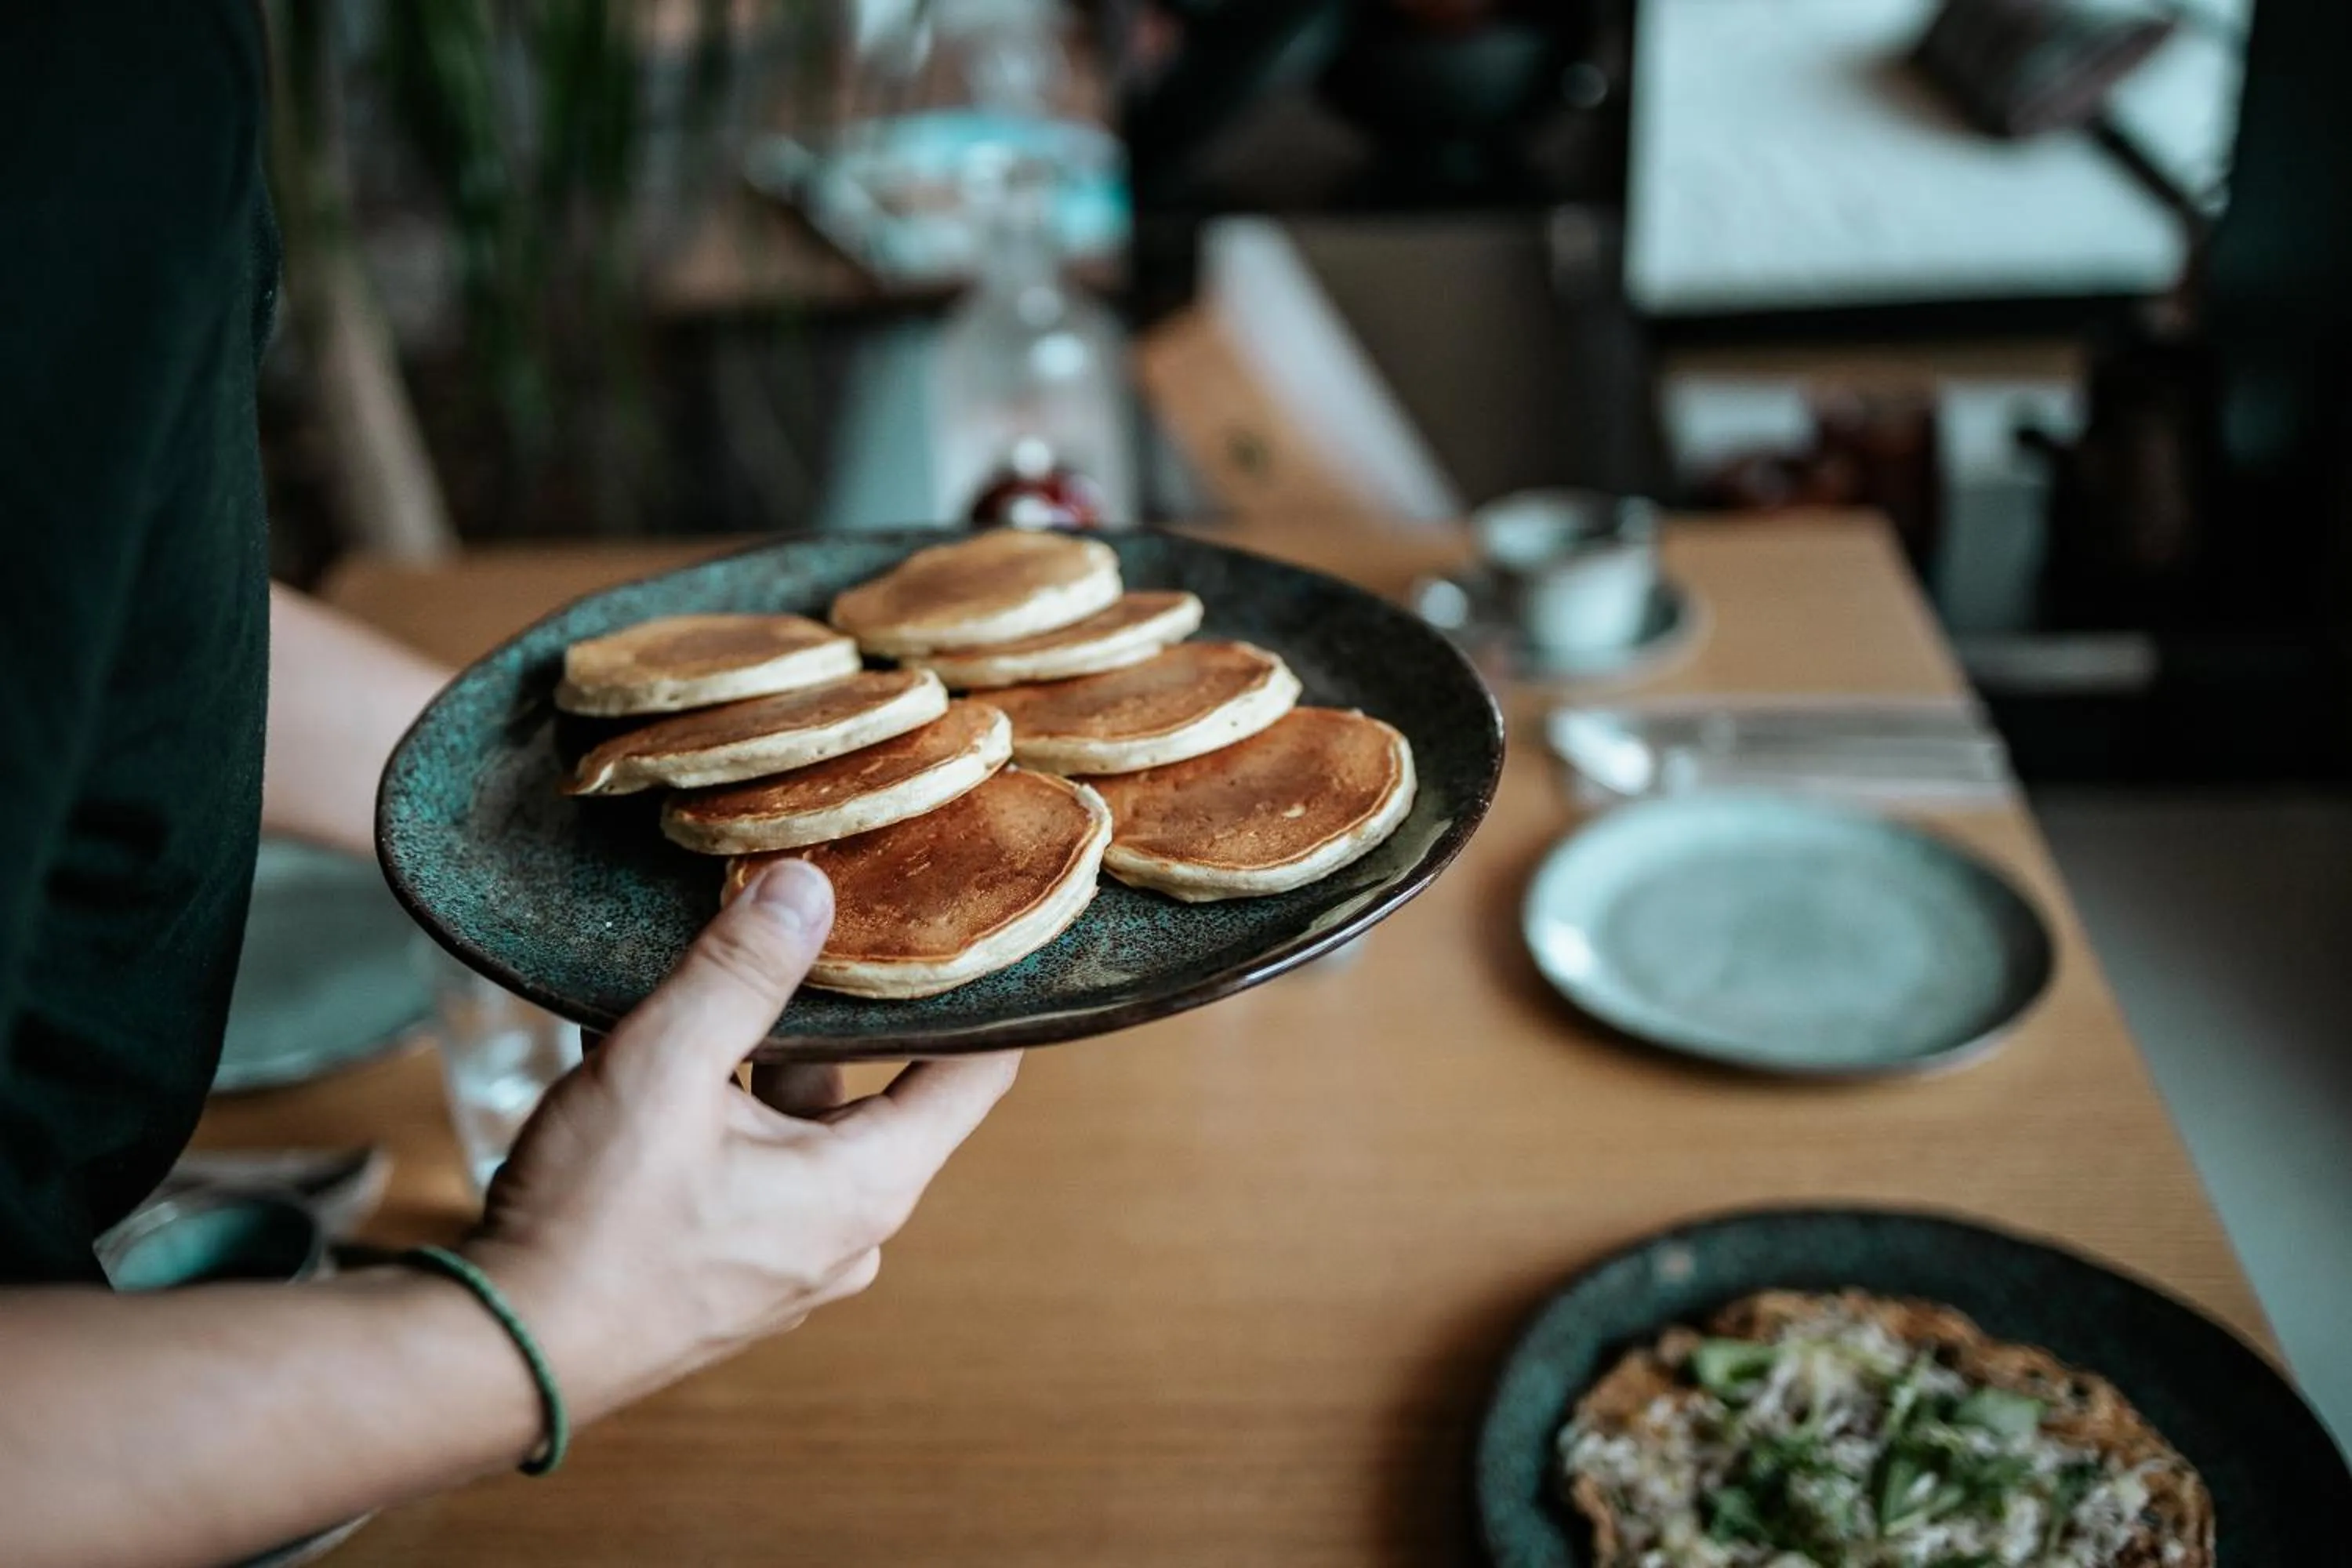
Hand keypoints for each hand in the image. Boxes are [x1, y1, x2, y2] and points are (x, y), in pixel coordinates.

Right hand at [464, 860, 1017, 1425]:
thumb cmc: (592, 1223)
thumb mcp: (666, 1067)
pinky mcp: (728, 1273)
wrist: (501, 1355)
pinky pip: (748, 1168)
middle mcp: (846, 1232)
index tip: (977, 931)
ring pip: (797, 1126)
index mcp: (867, 1186)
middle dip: (836, 1013)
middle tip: (810, 926)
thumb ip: (741, 971)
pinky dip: (716, 1113)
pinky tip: (648, 1055)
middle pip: (875, 1093)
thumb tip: (808, 888)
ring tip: (700, 984)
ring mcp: (786, 1261)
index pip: (976, 1075)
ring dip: (754, 1061)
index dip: (986, 999)